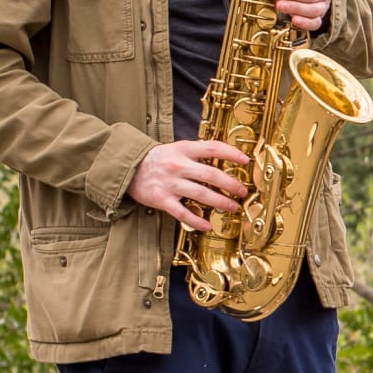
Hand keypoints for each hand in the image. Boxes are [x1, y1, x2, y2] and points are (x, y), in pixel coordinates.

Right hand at [131, 139, 251, 231]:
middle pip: (210, 174)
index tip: (245, 161)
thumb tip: (225, 157)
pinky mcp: (161, 199)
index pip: (212, 147)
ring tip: (232, 206)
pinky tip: (207, 225)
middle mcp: (177, 165)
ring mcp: (169, 183)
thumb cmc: (158, 160)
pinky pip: (182, 212)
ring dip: (220, 201)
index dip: (231, 153)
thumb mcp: (177, 149)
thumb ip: (197, 153)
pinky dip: (196, 220)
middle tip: (242, 191)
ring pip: (200, 193)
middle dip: (230, 184)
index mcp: (183, 149)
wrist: (128, 169)